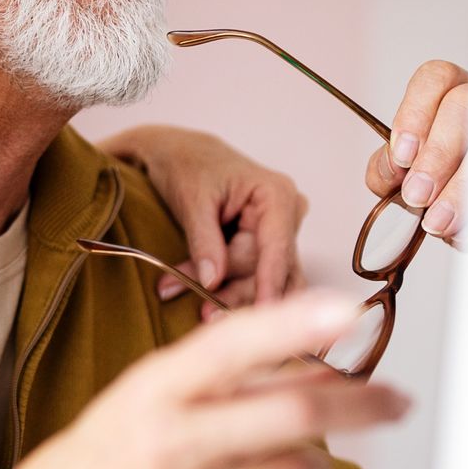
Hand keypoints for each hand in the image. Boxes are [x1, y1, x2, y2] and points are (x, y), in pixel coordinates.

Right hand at [0, 289, 408, 468]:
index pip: (235, 343)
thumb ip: (224, 385)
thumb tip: (325, 370)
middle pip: (297, 416)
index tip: (350, 311)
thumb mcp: (140, 405)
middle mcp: (165, 443)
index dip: (299, 323)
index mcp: (150, 390)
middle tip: (395, 402)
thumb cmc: (95, 468)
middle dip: (363, 405)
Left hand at [100, 121, 308, 312]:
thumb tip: (213, 280)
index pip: (278, 248)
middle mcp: (287, 215)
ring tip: (198, 311)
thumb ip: (204, 240)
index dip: (269, 282)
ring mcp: (280, 234)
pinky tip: (208, 306)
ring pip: (264, 280)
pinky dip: (230, 290)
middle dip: (233, 290)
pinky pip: (256, 279)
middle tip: (200, 311)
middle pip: (269, 270)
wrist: (180, 156)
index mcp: (277, 195)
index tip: (264, 312)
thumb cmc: (188, 167)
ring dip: (230, 296)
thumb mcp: (191, 200)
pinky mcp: (266, 249)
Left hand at [365, 59, 467, 241]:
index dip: (414, 113)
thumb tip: (393, 172)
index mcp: (453, 96)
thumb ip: (388, 172)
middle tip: (417, 196)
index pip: (436, 78)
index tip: (402, 156)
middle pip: (465, 104)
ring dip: (464, 184)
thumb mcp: (406, 179)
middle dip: (437, 154)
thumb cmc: (443, 192)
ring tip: (440, 222)